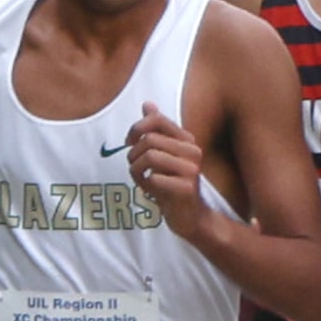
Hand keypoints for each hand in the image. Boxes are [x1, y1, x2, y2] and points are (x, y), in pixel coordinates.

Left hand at [127, 102, 206, 238]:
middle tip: (134, 168)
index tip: (129, 142)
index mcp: (186, 139)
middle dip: (133, 154)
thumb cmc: (172, 185)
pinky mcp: (187, 188)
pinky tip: (150, 191)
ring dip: (137, 170)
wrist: (190, 217)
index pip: (157, 119)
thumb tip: (147, 103)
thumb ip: (156, 130)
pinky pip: (155, 178)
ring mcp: (191, 169)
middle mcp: (192, 150)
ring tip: (141, 179)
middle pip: (149, 139)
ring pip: (150, 156)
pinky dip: (145, 185)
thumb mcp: (163, 155)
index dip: (137, 128)